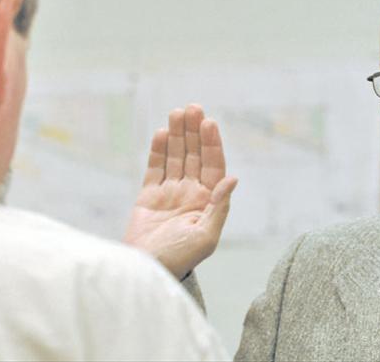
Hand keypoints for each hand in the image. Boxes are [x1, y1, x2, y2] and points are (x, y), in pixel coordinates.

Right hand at [124, 104, 237, 279]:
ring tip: (177, 112)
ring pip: (175, 157)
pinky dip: (158, 151)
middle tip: (192, 108)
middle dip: (194, 132)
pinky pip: (155, 168)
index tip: (209, 123)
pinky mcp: (149, 196)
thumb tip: (233, 179)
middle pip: (195, 155)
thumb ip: (219, 207)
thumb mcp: (206, 236)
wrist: (146, 272)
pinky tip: (161, 133)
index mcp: (208, 201)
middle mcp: (191, 193)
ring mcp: (170, 193)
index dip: (212, 144)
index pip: (214, 165)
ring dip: (177, 135)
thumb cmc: (179, 258)